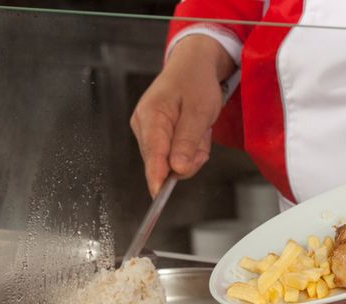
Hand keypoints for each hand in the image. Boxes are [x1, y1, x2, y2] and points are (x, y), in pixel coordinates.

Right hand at [130, 36, 234, 196]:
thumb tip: (177, 169)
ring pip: (171, 161)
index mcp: (151, 115)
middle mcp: (143, 125)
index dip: (156, 174)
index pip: (153, 152)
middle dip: (188, 157)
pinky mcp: (155, 137)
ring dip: (192, 151)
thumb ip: (187, 141)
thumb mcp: (199, 111)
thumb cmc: (195, 83)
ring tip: (199, 128)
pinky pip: (174, 155)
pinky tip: (194, 132)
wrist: (192, 67)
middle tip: (203, 134)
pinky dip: (189, 148)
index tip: (158, 193)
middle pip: (163, 161)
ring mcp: (148, 132)